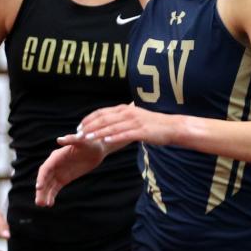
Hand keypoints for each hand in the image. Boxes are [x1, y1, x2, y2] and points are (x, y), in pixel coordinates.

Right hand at [35, 139, 106, 206]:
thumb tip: (59, 140)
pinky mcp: (64, 178)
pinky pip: (55, 188)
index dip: (41, 178)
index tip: (39, 187)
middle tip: (39, 202)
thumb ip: (71, 140)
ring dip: (44, 195)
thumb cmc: (90, 142)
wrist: (97, 149)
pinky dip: (52, 195)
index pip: (46, 168)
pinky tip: (50, 204)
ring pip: (48, 185)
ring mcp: (59, 172)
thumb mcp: (83, 141)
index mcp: (56, 156)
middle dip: (41, 190)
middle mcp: (55, 165)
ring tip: (42, 205)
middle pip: (44, 179)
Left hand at [56, 103, 175, 148]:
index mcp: (124, 109)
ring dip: (98, 132)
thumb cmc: (153, 125)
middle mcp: (128, 113)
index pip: (101, 112)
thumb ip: (122, 119)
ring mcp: (135, 122)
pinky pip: (125, 134)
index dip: (88, 119)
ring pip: (112, 127)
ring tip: (87, 138)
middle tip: (78, 134)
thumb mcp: (135, 118)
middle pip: (104, 119)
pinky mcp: (142, 131)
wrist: (172, 127)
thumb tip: (109, 123)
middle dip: (89, 126)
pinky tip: (106, 142)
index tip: (79, 127)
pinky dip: (115, 138)